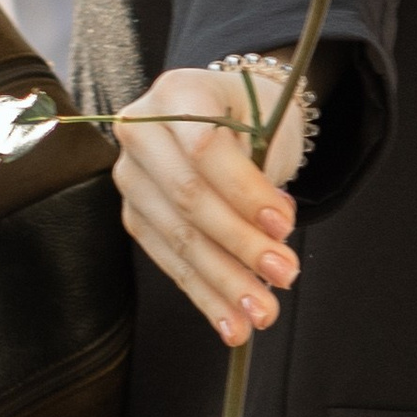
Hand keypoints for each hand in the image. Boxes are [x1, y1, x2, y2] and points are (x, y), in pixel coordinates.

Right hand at [112, 65, 309, 346]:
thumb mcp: (266, 122)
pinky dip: (205, 294)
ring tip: (260, 313)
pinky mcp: (135, 216)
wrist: (227, 112)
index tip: (284, 224)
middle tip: (284, 276)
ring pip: (178, 239)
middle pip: (189, 199)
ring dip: (224, 283)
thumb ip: (263, 173)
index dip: (244, 191)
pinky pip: (170, 261)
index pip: (205, 149)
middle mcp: (141, 134)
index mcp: (177, 93)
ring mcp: (132, 178)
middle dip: (240, 246)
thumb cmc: (252, 114)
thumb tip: (271, 235)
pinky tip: (230, 322)